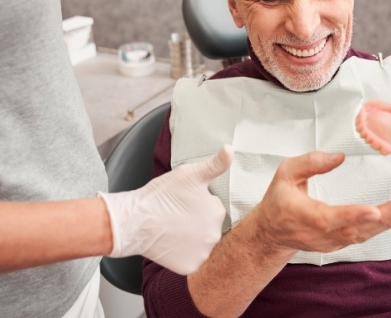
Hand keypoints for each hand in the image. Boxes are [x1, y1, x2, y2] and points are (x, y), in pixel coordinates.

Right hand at [99, 145, 231, 274]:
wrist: (134, 221)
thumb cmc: (161, 195)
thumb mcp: (190, 173)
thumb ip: (215, 164)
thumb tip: (230, 149)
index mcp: (218, 211)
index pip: (213, 208)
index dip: (198, 204)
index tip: (183, 203)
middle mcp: (216, 235)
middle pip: (209, 227)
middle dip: (197, 222)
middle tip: (177, 216)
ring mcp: (203, 253)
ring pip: (202, 244)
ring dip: (193, 239)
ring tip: (174, 230)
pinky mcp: (190, 267)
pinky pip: (192, 261)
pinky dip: (184, 255)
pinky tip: (172, 244)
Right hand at [252, 151, 390, 253]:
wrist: (271, 232)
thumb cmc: (278, 200)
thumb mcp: (285, 173)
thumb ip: (310, 162)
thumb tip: (338, 156)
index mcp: (302, 215)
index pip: (328, 218)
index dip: (352, 215)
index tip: (373, 210)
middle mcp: (317, 233)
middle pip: (352, 230)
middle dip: (381, 220)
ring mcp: (329, 242)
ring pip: (360, 236)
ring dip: (385, 224)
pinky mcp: (337, 244)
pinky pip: (360, 237)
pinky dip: (379, 228)